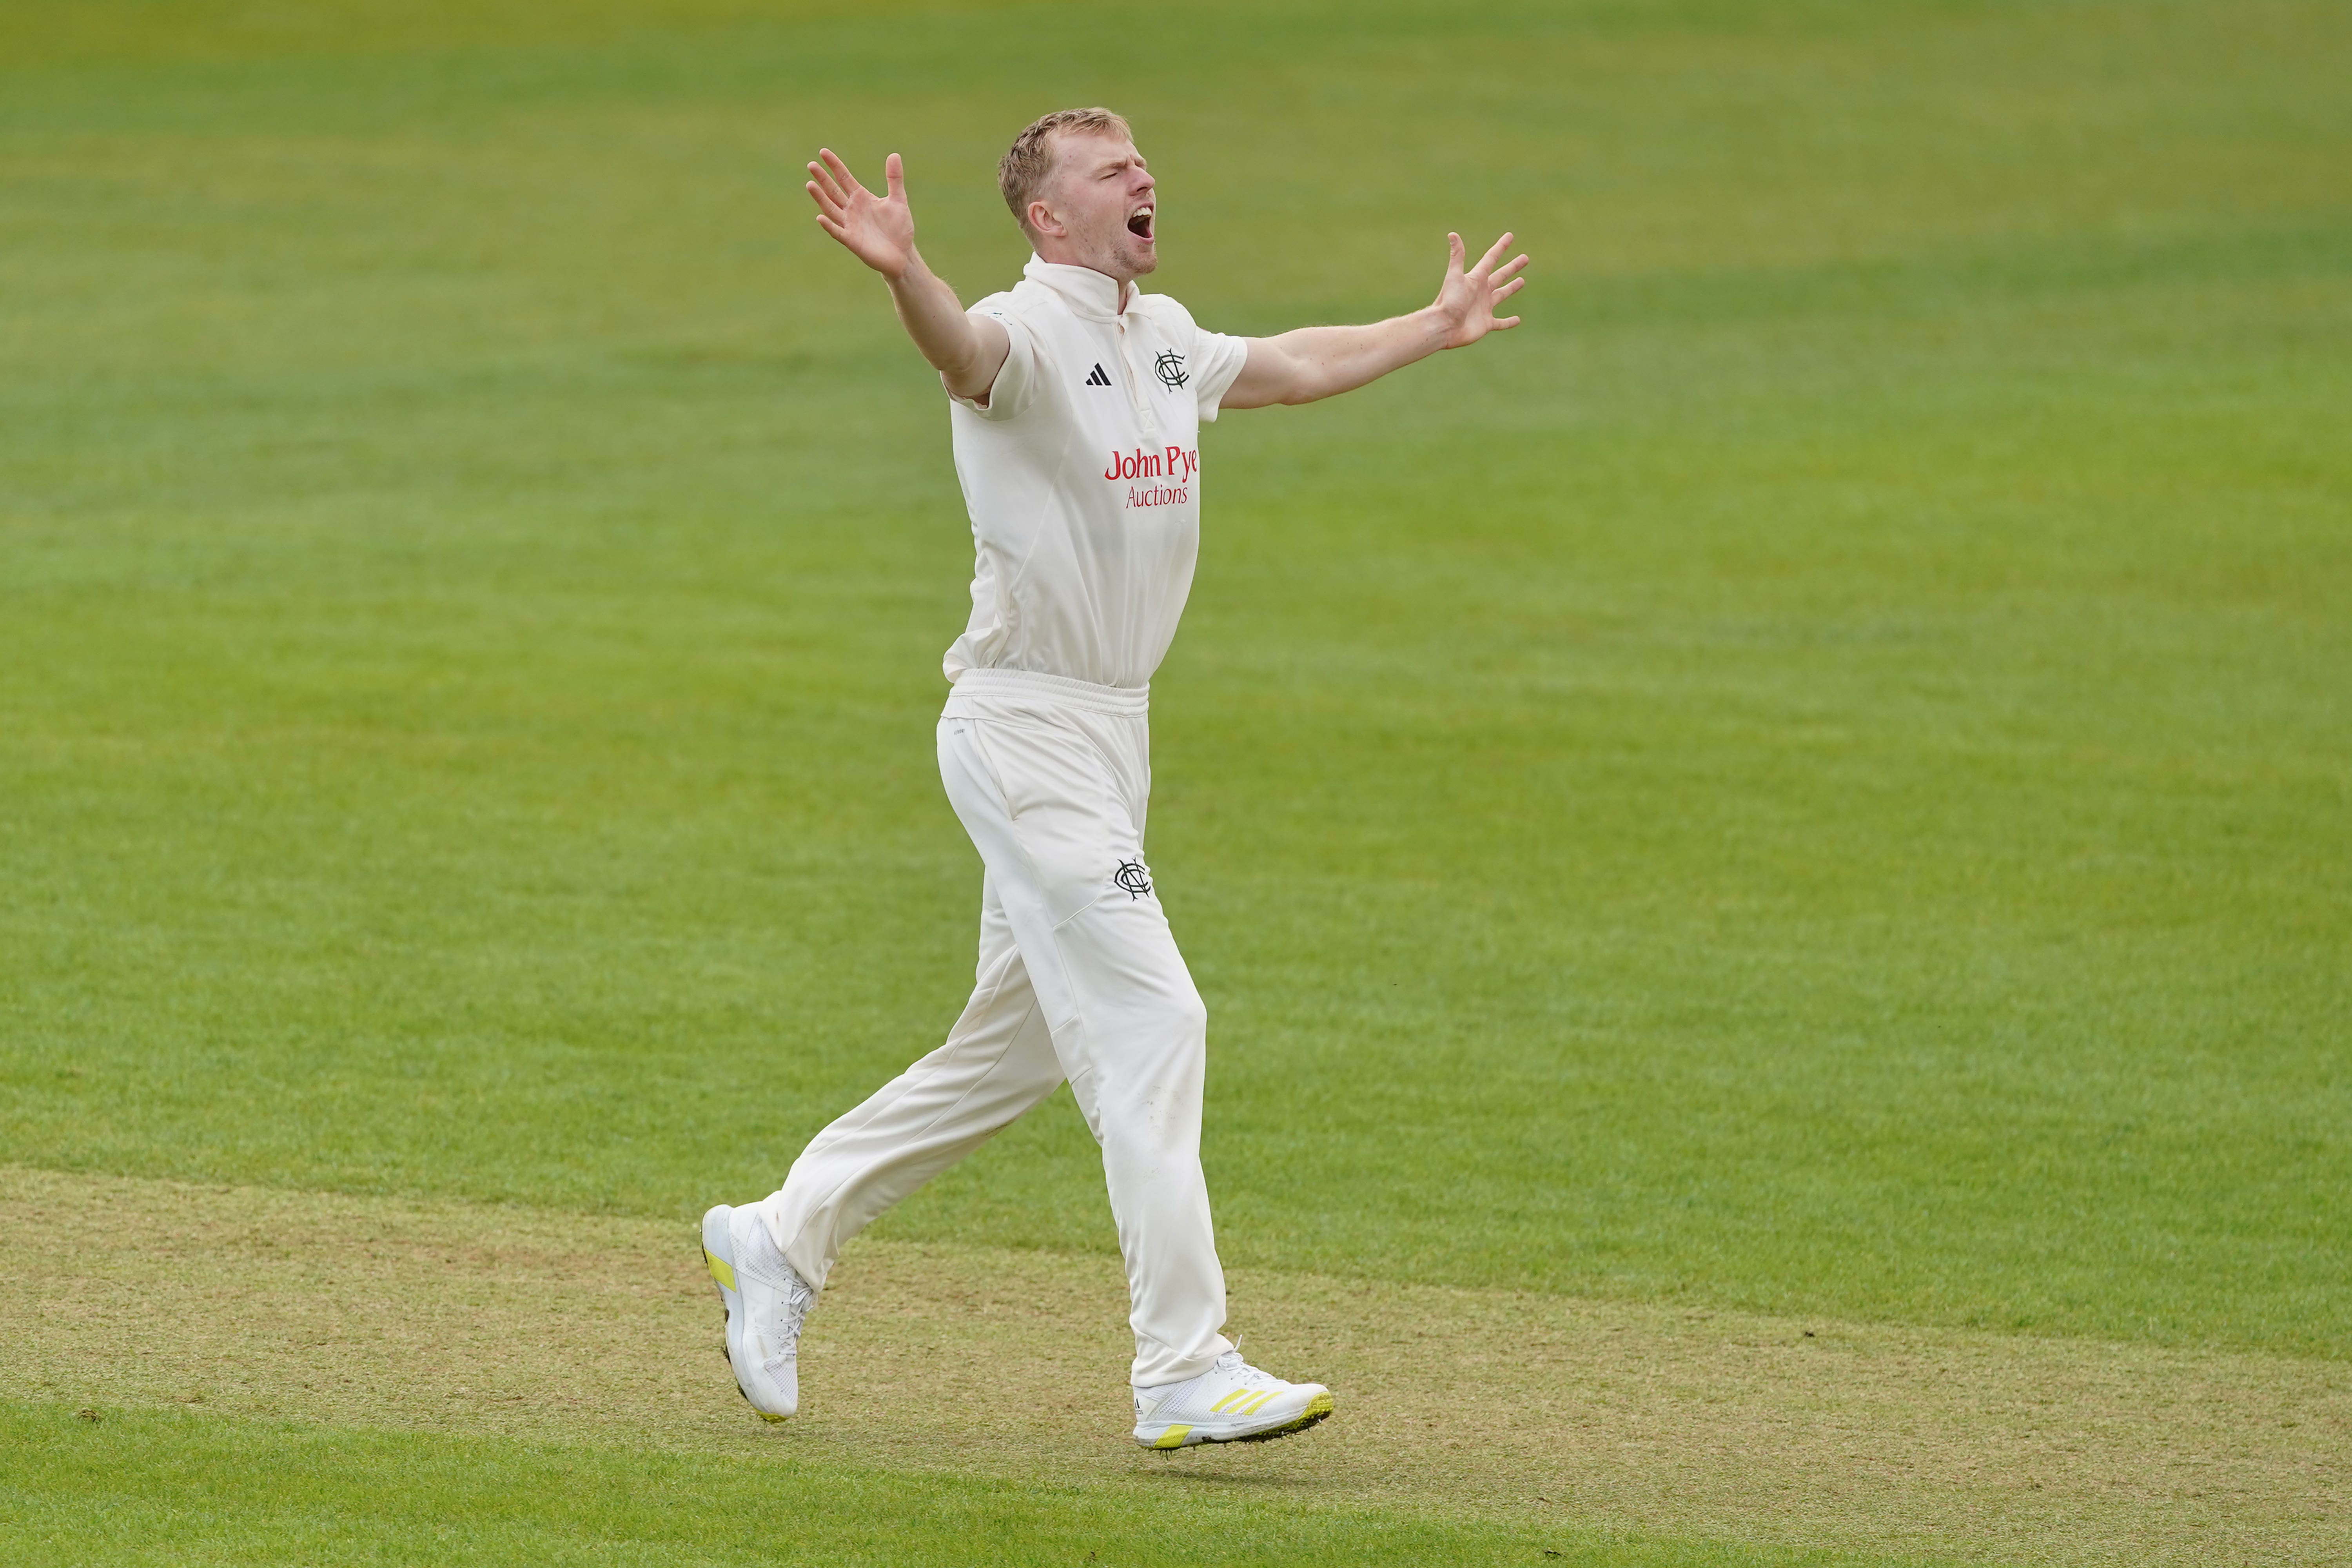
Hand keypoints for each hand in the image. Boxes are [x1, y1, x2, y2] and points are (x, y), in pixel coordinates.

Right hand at [807, 149, 916, 279]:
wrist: (902, 254)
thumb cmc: (899, 228)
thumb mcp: (898, 200)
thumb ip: (894, 179)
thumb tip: (894, 154)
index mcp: (861, 197)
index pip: (844, 177)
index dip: (834, 165)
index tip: (823, 152)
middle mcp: (852, 209)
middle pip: (833, 190)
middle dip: (822, 178)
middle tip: (811, 164)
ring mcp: (850, 224)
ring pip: (831, 208)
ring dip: (820, 198)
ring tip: (810, 184)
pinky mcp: (851, 241)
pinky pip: (837, 232)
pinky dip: (829, 225)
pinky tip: (820, 217)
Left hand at [1429, 231, 1527, 347]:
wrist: (1443, 326)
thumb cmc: (1449, 301)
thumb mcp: (1454, 276)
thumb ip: (1457, 256)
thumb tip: (1452, 233)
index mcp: (1476, 278)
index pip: (1491, 259)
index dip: (1500, 247)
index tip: (1510, 236)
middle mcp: (1481, 291)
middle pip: (1500, 275)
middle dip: (1512, 267)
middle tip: (1525, 258)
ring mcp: (1484, 307)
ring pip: (1502, 295)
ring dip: (1511, 288)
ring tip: (1521, 281)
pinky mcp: (1486, 324)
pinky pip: (1501, 323)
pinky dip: (1509, 322)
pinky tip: (1518, 320)